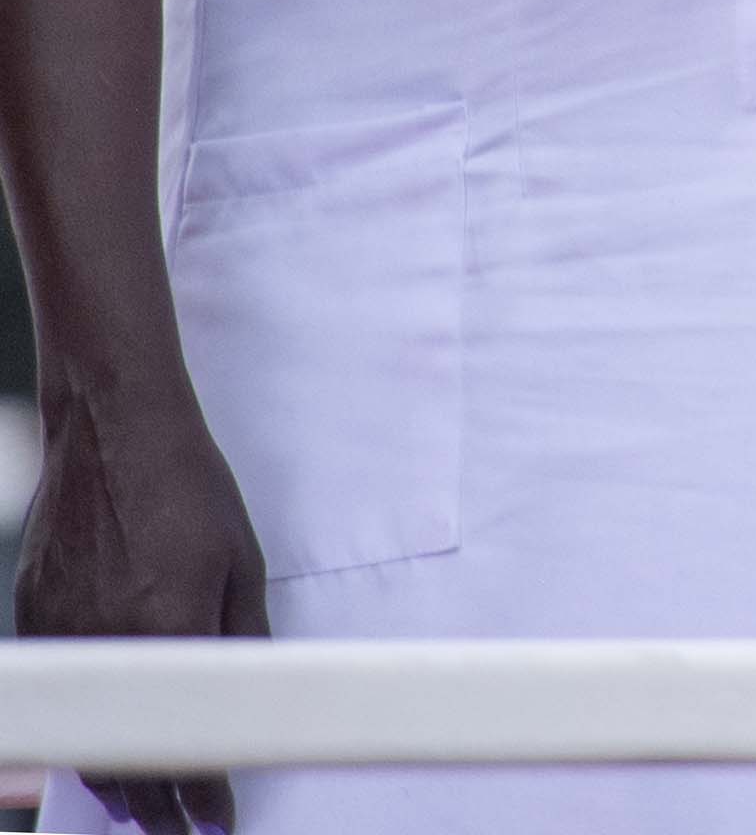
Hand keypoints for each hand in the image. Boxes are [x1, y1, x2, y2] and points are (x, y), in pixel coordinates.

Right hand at [22, 375, 267, 831]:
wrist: (115, 432)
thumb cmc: (189, 489)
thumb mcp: (240, 561)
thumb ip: (240, 635)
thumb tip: (246, 694)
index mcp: (170, 630)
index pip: (186, 745)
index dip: (203, 796)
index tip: (217, 822)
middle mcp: (109, 641)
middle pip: (126, 757)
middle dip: (156, 804)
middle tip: (179, 829)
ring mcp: (64, 632)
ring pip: (82, 735)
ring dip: (114, 778)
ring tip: (142, 805)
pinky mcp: (35, 613)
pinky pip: (64, 691)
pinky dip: (81, 728)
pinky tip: (99, 744)